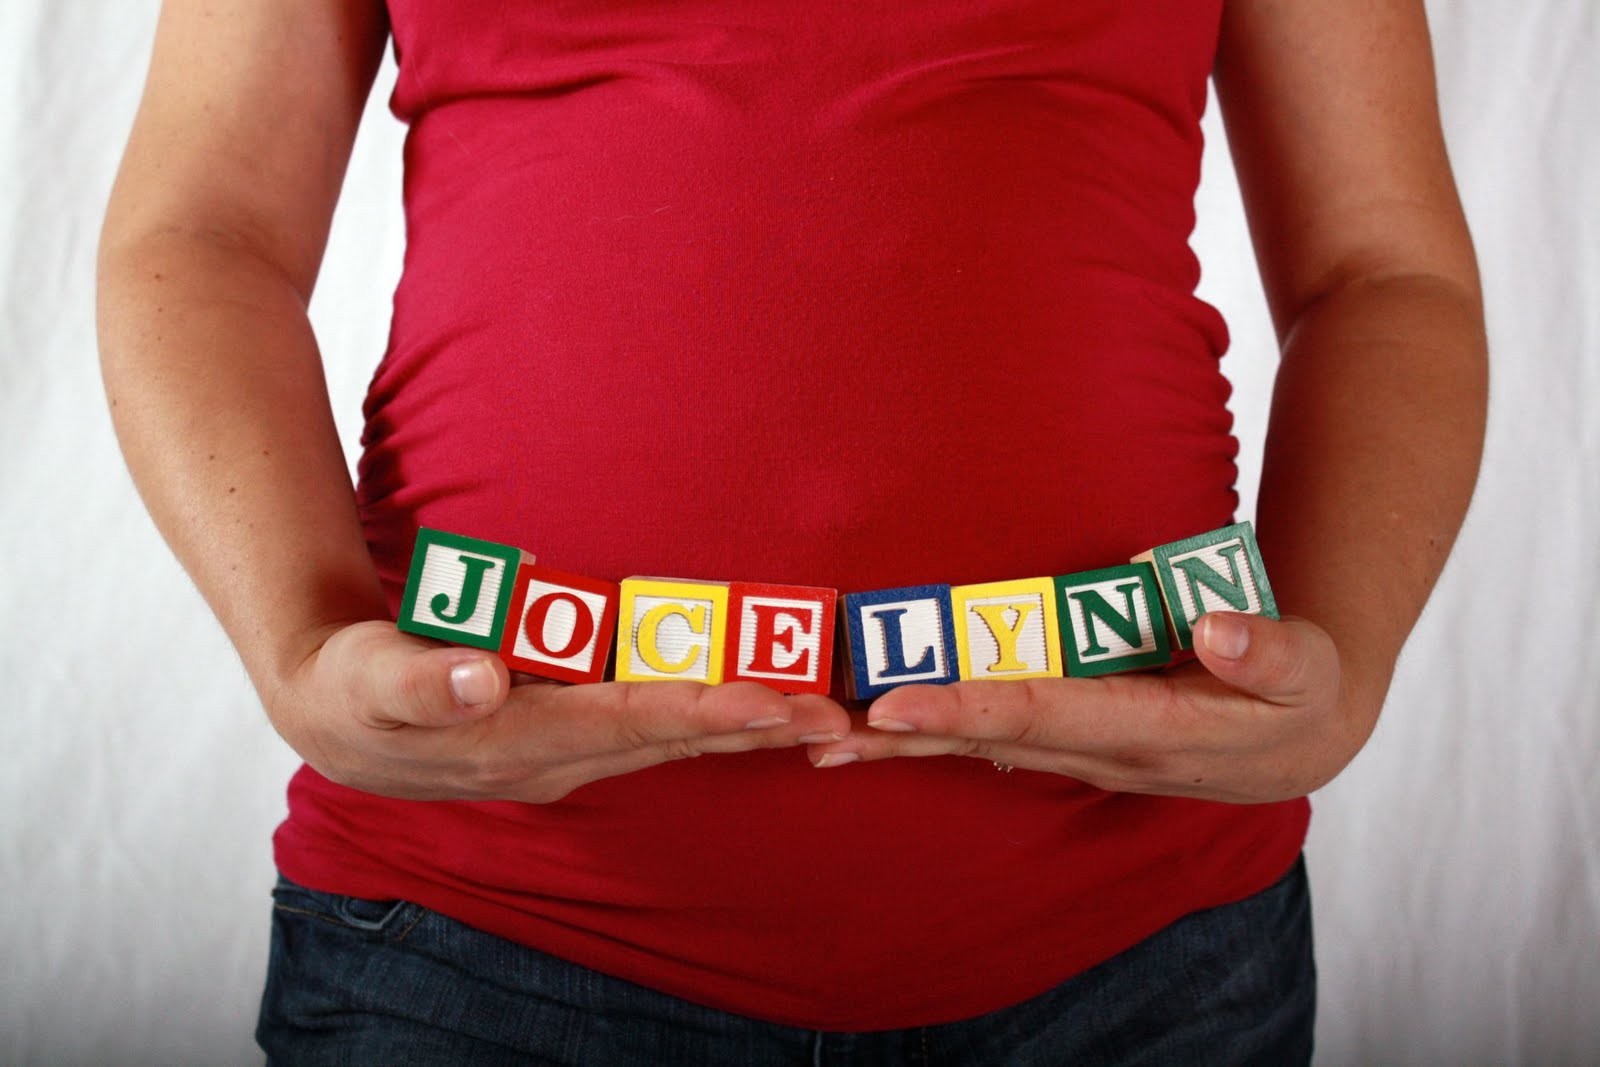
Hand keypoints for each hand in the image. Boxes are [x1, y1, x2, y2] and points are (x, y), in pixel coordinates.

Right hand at [267, 620, 851, 803]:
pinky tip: (765, 706)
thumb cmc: (352, 690)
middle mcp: (561, 754)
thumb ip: (422, 679)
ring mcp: (573, 747)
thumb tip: (482, 679)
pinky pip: (659, 724)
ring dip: (751, 724)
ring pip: (675, 734)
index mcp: (518, 740)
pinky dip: (716, 714)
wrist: (341, 720)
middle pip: (673, 736)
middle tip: (837, 714)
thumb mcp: (365, 679)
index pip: (625, 721)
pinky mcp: (576, 730)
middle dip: (756, 723)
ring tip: (825, 714)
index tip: (769, 702)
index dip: (698, 708)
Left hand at [808, 612, 1377, 802]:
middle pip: (984, 739)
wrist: (1293, 744)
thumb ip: (1266, 650)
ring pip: (975, 747)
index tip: (898, 704)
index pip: (1041, 714)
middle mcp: (1099, 750)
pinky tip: (871, 733)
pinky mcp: (1067, 738)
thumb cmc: (1295, 697)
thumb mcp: (1305, 670)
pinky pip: (986, 739)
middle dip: (902, 735)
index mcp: (1149, 730)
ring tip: (819, 737)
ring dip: (899, 744)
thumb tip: (1213, 629)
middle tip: (817, 729)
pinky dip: (927, 738)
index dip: (967, 709)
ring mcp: (1078, 750)